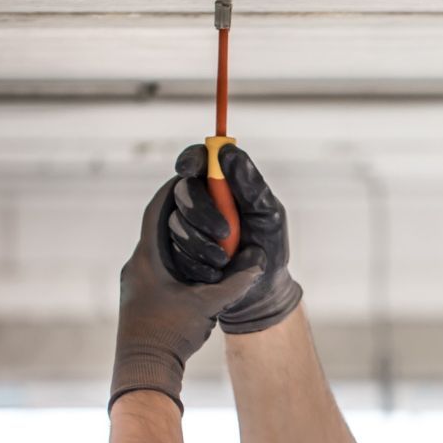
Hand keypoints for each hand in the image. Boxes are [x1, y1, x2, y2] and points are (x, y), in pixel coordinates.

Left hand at [108, 177, 264, 413]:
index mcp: (147, 259)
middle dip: (181, 212)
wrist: (144, 369)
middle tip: (204, 202)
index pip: (158, 210)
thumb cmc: (171, 335)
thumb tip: (258, 262)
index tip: (190, 176)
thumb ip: (234, 282)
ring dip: (179, 237)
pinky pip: (159, 268)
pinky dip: (177, 260)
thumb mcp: (208, 305)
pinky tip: (196, 268)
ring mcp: (136, 283)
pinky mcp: (140, 299)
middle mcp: (137, 266)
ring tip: (204, 232)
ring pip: (158, 248)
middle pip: (157, 227)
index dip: (174, 190)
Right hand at [169, 143, 303, 333]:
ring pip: (175, 223)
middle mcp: (201, 201)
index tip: (189, 170)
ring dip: (200, 243)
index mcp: (223, 185)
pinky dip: (196, 263)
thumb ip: (250, 184)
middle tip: (224, 231)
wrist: (261, 290)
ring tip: (226, 260)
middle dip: (200, 211)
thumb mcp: (268, 214)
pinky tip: (214, 273)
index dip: (190, 160)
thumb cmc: (269, 246)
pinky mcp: (177, 251)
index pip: (199, 160)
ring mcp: (186, 225)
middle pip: (182, 191)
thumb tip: (228, 151)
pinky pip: (173, 251)